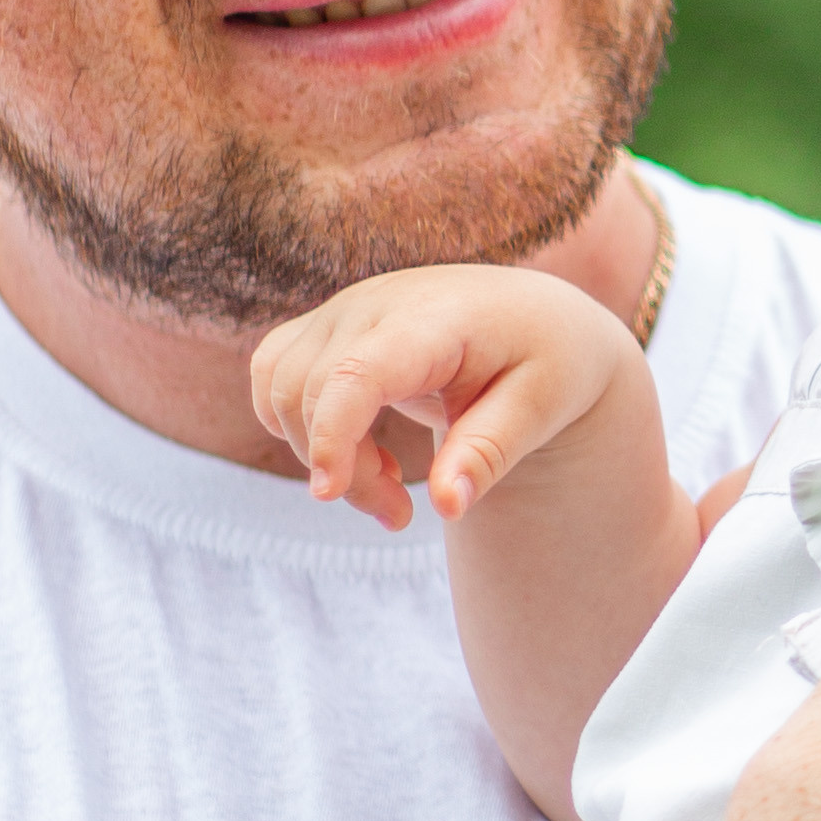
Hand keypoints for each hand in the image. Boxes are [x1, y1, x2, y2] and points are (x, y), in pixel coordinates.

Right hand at [251, 266, 637, 528]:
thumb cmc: (546, 363)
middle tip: (401, 517)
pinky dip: (300, 425)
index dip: (330, 432)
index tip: (328, 494)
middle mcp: (375, 303)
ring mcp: (344, 310)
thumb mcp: (539, 410)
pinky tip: (361, 451)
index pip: (356, 370)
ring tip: (389, 483)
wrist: (536, 319)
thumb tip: (448, 507)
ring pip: (281, 388)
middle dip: (344, 472)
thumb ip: (489, 455)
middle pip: (311, 391)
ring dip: (319, 452)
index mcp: (434, 317)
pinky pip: (274, 377)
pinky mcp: (327, 328)